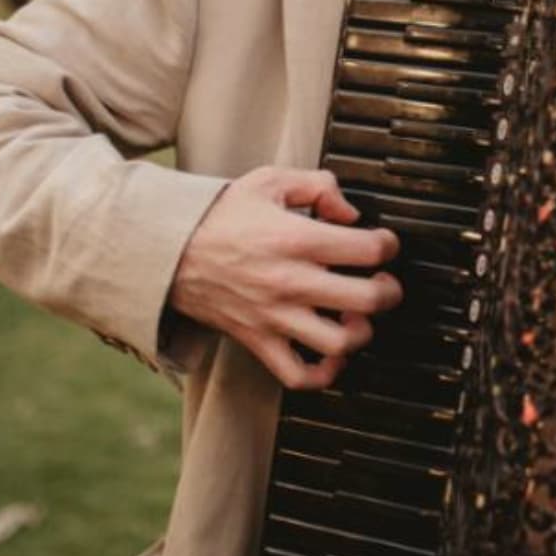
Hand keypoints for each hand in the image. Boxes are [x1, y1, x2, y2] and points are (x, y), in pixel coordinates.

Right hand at [168, 166, 402, 389]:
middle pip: (367, 300)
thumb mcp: (270, 180)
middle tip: (384, 283)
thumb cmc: (220, 216)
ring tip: (357, 315)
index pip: (368, 249)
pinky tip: (333, 353)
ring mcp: (274, 316)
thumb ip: (319, 186)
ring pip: (340, 343)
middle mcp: (290, 281)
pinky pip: (298, 375)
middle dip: (389, 291)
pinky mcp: (257, 341)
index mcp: (296, 238)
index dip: (388, 245)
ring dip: (361, 331)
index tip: (383, 244)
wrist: (167, 250)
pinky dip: (324, 373)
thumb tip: (350, 213)